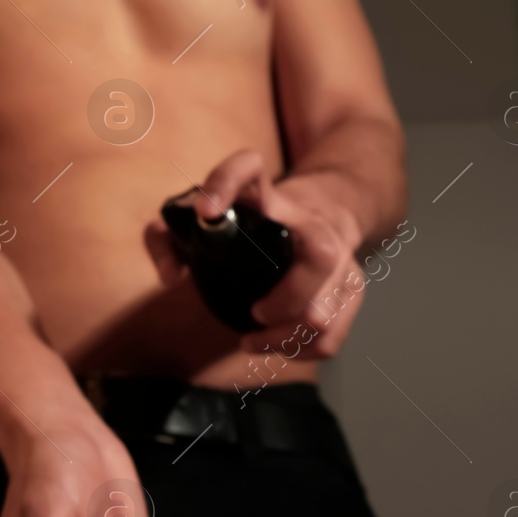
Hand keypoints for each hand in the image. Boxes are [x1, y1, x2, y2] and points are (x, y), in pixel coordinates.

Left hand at [146, 149, 365, 357]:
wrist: (317, 211)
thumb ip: (167, 237)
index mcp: (263, 195)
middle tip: (256, 311)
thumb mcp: (204, 219)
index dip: (225, 182)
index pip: (247, 167)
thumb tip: (170, 275)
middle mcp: (308, 220)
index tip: (204, 212)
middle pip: (321, 254)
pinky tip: (274, 346)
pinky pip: (334, 332)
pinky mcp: (349, 285)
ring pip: (333, 300)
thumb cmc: (248, 222)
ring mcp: (338, 253)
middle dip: (288, 296)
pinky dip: (302, 348)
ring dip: (289, 334)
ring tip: (250, 340)